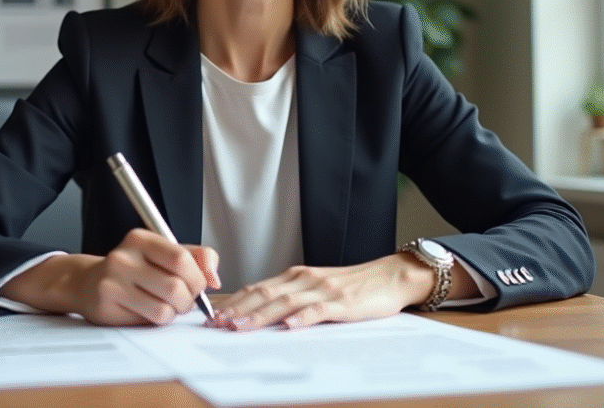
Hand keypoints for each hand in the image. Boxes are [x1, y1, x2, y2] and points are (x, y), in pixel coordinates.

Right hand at [0, 228, 219, 325]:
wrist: (88, 283)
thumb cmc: (133, 269)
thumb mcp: (163, 254)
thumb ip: (196, 258)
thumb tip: (214, 278)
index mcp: (140, 238)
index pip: (181, 257)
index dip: (197, 277)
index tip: (199, 284)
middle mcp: (124, 257)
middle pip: (176, 286)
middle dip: (189, 299)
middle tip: (184, 299)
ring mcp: (113, 282)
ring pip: (165, 308)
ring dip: (174, 312)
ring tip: (166, 305)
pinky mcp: (107, 305)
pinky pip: (149, 320)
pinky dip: (158, 320)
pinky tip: (149, 311)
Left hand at [207, 253, 436, 331]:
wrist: (389, 276)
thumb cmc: (353, 287)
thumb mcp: (317, 289)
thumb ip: (292, 298)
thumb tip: (262, 315)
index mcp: (295, 276)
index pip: (257, 288)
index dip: (234, 302)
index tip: (213, 315)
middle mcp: (304, 279)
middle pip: (264, 294)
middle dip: (238, 310)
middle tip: (216, 324)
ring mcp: (322, 290)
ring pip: (284, 302)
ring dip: (259, 315)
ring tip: (240, 327)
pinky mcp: (342, 302)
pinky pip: (318, 310)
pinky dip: (301, 318)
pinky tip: (288, 327)